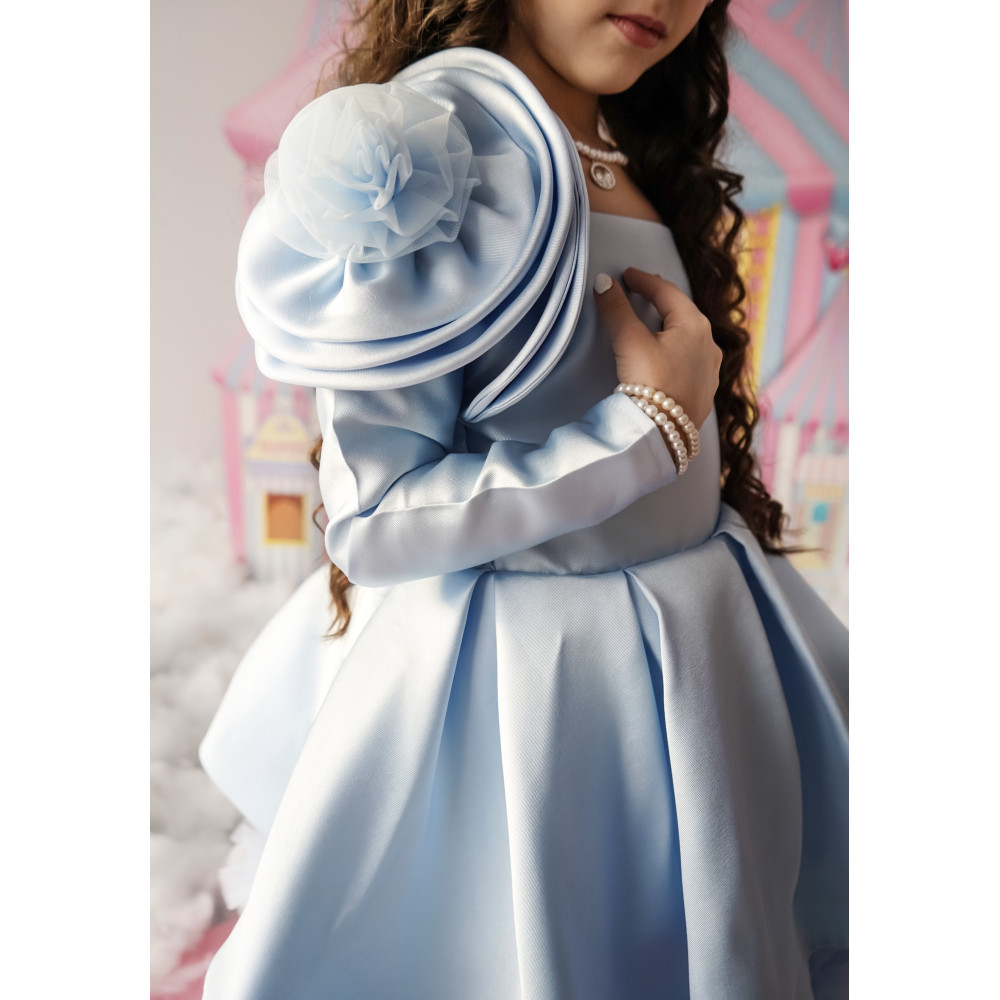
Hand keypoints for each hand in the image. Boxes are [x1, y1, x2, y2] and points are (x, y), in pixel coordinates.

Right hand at [593, 267, 721, 428]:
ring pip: (691, 337)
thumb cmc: (651, 383)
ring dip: (673, 325)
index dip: (645, 281)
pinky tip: (672, 355)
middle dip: (662, 300)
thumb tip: (603, 282)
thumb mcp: (630, 342)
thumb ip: (616, 309)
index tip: (628, 275)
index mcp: (694, 325)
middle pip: (683, 312)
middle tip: (643, 290)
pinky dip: (679, 348)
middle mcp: (709, 344)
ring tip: (658, 320)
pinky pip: (693, 359)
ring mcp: (710, 370)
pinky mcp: (706, 391)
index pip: (667, 292)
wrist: (665, 433)